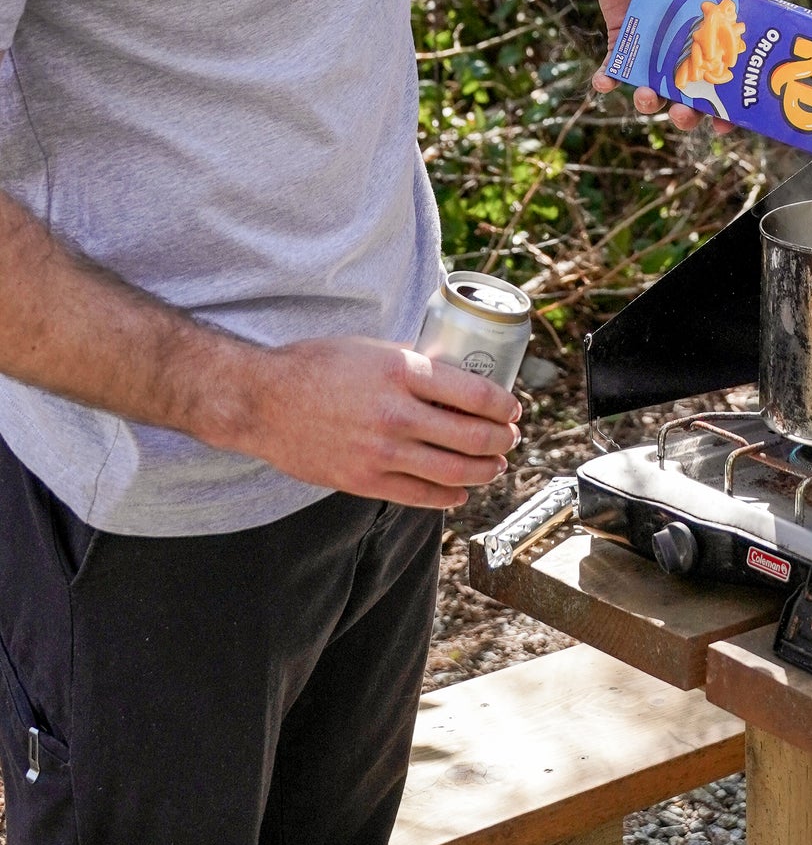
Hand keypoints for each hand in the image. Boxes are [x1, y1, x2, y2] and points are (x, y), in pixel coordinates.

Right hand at [239, 335, 521, 508]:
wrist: (264, 400)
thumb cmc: (317, 366)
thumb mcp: (372, 349)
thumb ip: (414, 364)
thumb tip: (458, 374)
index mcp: (403, 371)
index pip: (476, 394)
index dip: (505, 405)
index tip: (513, 408)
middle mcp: (397, 413)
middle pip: (473, 436)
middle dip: (503, 440)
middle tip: (510, 438)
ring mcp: (381, 452)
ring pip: (454, 471)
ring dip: (485, 470)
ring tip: (494, 465)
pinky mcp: (364, 480)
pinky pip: (420, 495)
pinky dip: (449, 496)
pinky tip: (460, 491)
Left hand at [586, 0, 784, 131]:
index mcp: (712, 38)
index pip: (725, 82)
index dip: (727, 107)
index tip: (727, 122)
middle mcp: (683, 50)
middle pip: (688, 98)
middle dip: (686, 115)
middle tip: (684, 114)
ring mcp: (651, 49)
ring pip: (651, 91)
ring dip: (648, 103)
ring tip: (646, 97)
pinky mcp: (621, 39)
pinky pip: (614, 68)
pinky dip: (607, 79)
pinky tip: (604, 82)